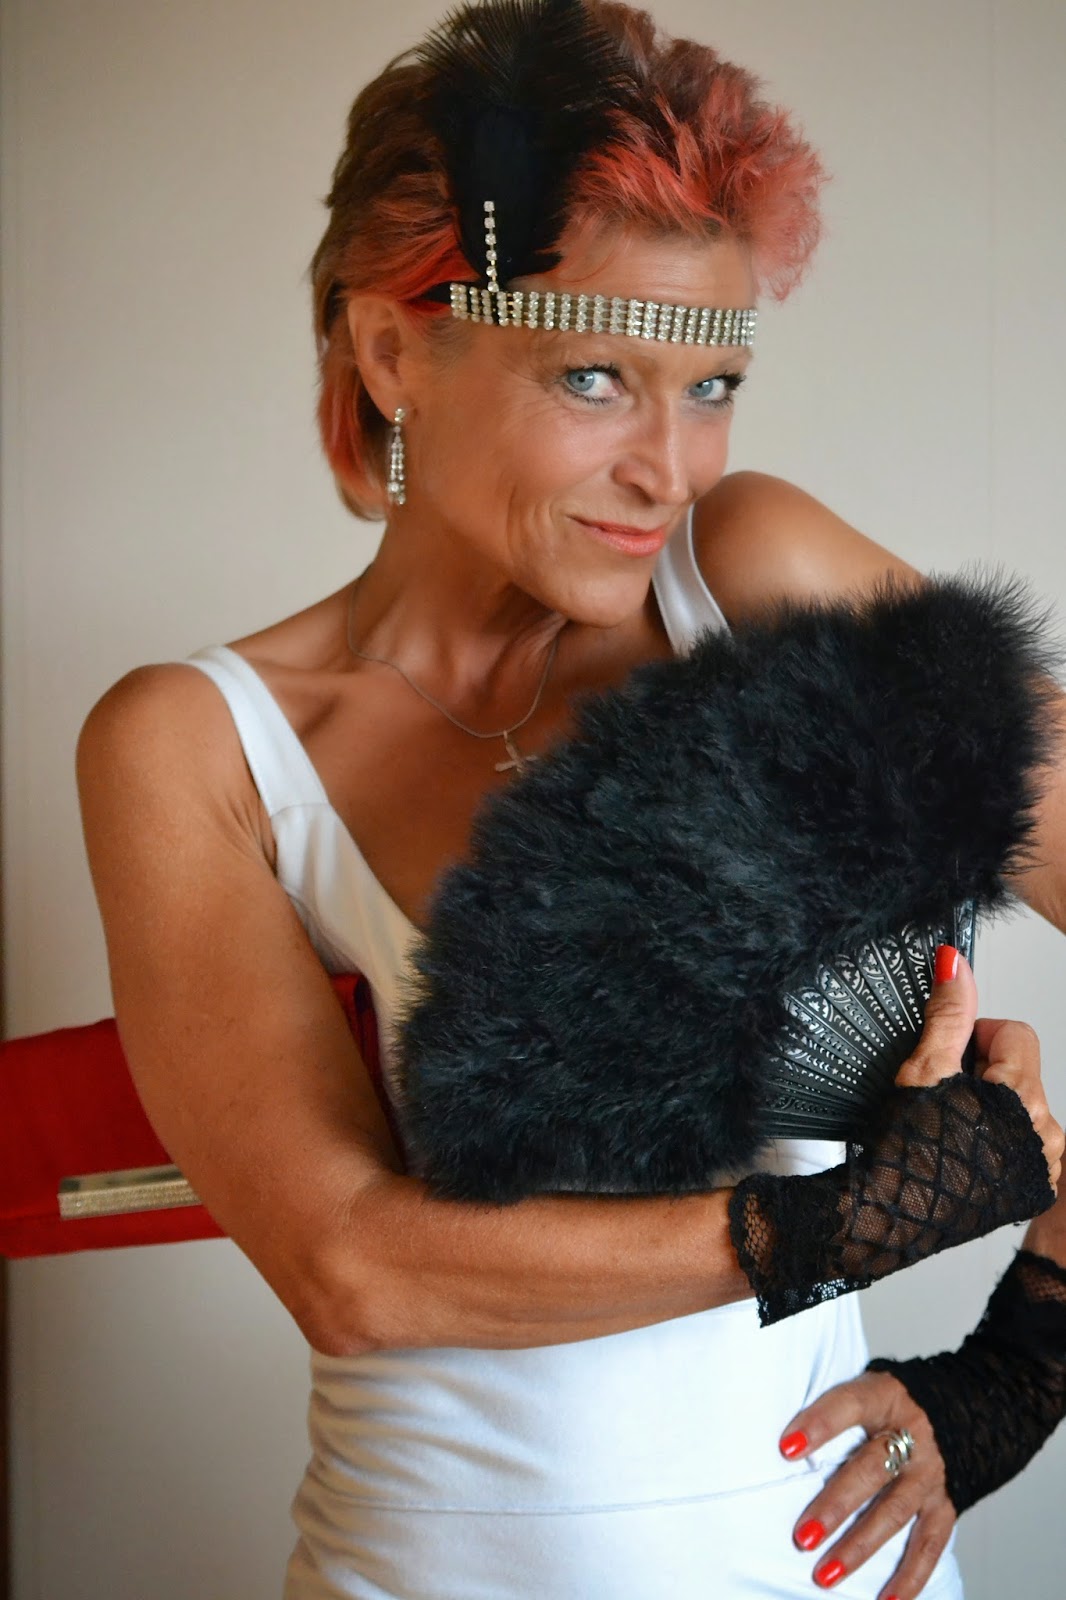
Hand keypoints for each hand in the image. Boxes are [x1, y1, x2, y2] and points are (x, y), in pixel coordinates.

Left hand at [779, 1369, 953, 1598]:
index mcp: (885, 1397)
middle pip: (871, 1470)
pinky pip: (929, 1545)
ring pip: (894, 1513)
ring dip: (858, 1548)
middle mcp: (912, 1436)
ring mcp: (930, 1474)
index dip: (818, 1425)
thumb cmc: (893, 1404)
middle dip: (835, 1505)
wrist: (966, 1412)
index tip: (786, 1448)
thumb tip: (785, 1440)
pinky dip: (909, 1577)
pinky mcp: (946, 1506)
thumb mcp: (870, 1388)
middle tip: (803, 1536)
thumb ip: (838, 1409)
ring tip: (824, 1575)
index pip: (849, 1405)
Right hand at [895, 946, 1063, 1191]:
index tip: (948, 1058)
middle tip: (942, 1097)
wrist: (892, 1217)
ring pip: (1018, 1109)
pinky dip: (993, 1142)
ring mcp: (1041, 1166)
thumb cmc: (906, 1152)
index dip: (974, 1037)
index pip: (1014, 1032)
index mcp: (1025, 1098)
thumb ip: (948, 1013)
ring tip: (948, 1126)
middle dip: (981, 1075)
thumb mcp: (924, 1069)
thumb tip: (956, 963)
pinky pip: (1019, 1145)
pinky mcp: (1030, 1190)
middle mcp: (1046, 1134)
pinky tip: (960, 1151)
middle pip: (1018, 1072)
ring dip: (987, 1109)